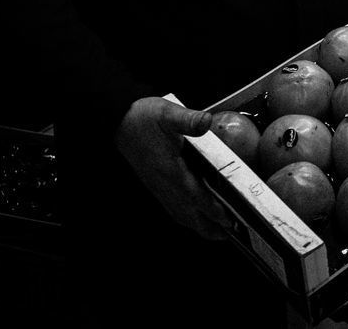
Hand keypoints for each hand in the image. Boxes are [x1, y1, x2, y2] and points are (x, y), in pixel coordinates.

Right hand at [115, 97, 231, 239]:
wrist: (118, 122)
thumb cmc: (142, 117)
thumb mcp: (167, 113)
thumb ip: (187, 119)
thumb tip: (205, 121)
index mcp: (170, 169)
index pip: (195, 196)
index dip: (212, 210)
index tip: (228, 220)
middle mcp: (164, 183)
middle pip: (188, 214)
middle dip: (209, 226)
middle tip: (229, 234)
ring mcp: (158, 186)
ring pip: (180, 213)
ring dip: (198, 225)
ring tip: (216, 232)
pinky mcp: (154, 184)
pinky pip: (172, 207)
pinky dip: (186, 217)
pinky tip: (192, 217)